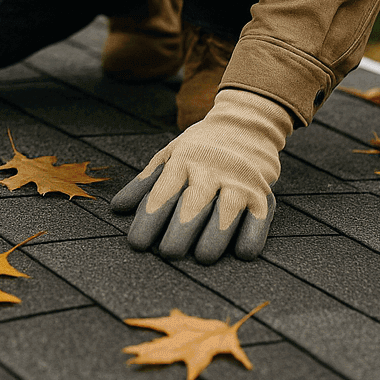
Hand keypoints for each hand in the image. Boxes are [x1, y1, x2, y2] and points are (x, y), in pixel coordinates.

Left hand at [110, 89, 292, 262]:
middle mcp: (211, 168)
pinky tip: (242, 253)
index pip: (163, 191)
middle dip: (181, 230)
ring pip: (228, 209)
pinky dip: (252, 234)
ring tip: (203, 257)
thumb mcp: (170, 155)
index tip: (137, 243)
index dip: (149, 219)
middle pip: (195, 202)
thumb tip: (117, 209)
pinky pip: (259, 216)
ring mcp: (239, 180)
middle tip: (168, 253)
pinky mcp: (262, 192)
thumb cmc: (200, 147)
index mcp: (183, 160)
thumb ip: (145, 183)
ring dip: (216, 235)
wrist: (246, 123)